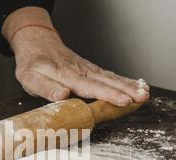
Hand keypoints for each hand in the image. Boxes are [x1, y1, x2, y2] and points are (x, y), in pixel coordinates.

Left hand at [3, 7, 149, 105]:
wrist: (37, 42)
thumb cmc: (32, 64)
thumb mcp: (30, 78)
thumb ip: (45, 88)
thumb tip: (62, 96)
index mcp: (65, 75)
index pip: (90, 87)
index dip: (108, 95)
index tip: (124, 100)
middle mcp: (80, 71)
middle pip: (106, 82)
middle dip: (126, 91)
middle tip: (143, 98)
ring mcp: (87, 69)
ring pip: (111, 78)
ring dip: (129, 86)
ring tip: (145, 94)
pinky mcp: (90, 70)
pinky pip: (109, 75)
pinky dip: (124, 81)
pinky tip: (136, 86)